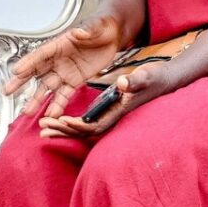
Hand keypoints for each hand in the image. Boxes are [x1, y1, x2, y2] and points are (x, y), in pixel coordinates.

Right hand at [3, 15, 124, 118]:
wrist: (113, 34)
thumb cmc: (102, 25)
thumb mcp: (97, 25)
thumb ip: (88, 30)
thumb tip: (80, 31)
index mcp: (60, 44)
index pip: (40, 54)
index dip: (28, 63)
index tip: (16, 71)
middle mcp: (59, 59)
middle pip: (36, 72)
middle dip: (22, 82)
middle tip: (8, 91)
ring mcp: (65, 71)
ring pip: (47, 87)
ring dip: (37, 99)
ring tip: (27, 111)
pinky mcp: (75, 80)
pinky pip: (64, 94)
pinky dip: (57, 104)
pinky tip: (51, 114)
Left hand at [39, 60, 171, 139]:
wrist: (165, 79)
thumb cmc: (157, 78)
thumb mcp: (147, 75)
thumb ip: (135, 80)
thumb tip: (122, 83)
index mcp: (119, 111)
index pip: (95, 125)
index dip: (78, 126)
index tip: (62, 121)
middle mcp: (112, 115)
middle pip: (84, 131)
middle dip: (63, 130)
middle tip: (42, 127)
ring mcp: (109, 113)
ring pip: (82, 127)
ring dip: (62, 128)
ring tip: (43, 127)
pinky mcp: (107, 108)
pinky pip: (86, 119)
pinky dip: (70, 121)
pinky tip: (57, 119)